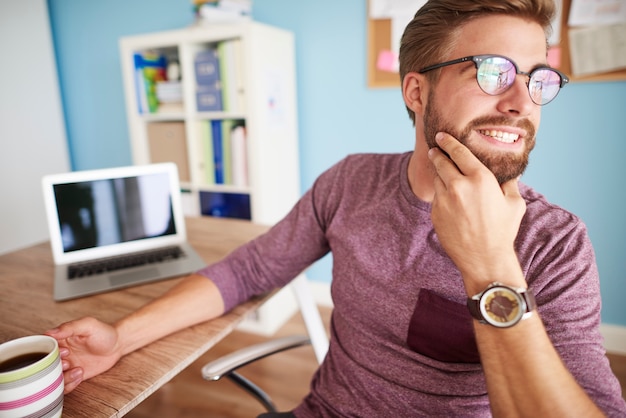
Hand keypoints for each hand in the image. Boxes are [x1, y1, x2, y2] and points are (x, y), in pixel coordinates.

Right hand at [45, 317, 121, 393]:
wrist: (117, 345)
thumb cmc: (103, 332)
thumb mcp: (88, 325)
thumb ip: (70, 327)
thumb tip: (49, 332)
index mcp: (59, 339)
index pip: (42, 347)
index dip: (48, 352)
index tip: (64, 351)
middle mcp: (59, 353)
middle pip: (44, 366)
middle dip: (55, 367)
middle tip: (69, 362)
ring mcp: (65, 366)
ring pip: (52, 378)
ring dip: (63, 377)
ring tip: (78, 369)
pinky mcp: (72, 376)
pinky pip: (63, 386)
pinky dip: (69, 384)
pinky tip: (80, 374)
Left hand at [427, 132, 525, 292]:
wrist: (484, 259)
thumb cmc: (503, 231)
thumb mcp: (514, 204)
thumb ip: (510, 184)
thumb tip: (511, 173)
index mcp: (480, 179)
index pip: (459, 152)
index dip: (449, 142)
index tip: (442, 136)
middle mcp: (459, 186)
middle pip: (441, 162)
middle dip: (437, 154)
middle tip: (435, 149)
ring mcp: (444, 200)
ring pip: (437, 179)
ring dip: (439, 174)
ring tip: (443, 173)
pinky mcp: (435, 213)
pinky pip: (436, 197)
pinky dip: (441, 194)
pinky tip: (448, 199)